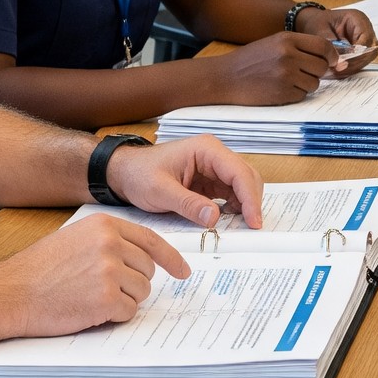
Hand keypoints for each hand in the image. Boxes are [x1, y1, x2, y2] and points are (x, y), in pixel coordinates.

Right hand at [0, 212, 189, 336]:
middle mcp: (111, 244)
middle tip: (100, 288)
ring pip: (141, 292)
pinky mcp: (105, 298)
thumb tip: (143, 257)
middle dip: (132, 284)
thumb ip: (110, 242)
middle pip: (147, 270)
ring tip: (88, 296)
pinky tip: (87, 309)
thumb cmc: (40, 269)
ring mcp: (109, 271)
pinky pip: (128, 312)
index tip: (184, 271)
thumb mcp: (76, 239)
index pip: (151, 241)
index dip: (171, 258)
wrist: (12, 291)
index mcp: (105, 225)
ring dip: (121, 301)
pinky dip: (112, 316)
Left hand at [106, 133, 263, 228]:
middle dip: (252, 202)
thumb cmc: (139, 173)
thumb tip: (214, 217)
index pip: (239, 172)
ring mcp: (213, 168)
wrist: (124, 172)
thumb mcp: (160, 191)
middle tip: (252, 228)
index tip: (253, 221)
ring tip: (243, 227)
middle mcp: (214, 155)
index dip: (250, 198)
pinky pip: (231, 194)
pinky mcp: (210, 181)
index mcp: (206, 150)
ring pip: (242, 186)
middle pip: (246, 177)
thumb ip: (188, 204)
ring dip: (245, 206)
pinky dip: (235, 208)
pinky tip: (231, 221)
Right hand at [211, 30, 335, 101]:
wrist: (225, 77)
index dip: (332, 55)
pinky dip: (295, 94)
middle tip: (304, 73)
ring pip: (314, 83)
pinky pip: (302, 95)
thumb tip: (329, 56)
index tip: (332, 61)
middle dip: (317, 72)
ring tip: (288, 80)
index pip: (323, 45)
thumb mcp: (274, 43)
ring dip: (306, 84)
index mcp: (287, 39)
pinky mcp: (282, 93)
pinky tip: (280, 89)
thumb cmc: (250, 60)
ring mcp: (285, 75)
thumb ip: (299, 47)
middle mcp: (288, 55)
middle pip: (322, 66)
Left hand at [303, 4, 377, 74]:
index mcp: (358, 19)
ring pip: (365, 59)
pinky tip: (336, 71)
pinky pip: (359, 62)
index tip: (342, 62)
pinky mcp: (359, 50)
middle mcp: (364, 29)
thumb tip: (339, 60)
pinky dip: (348, 68)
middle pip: (369, 51)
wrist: (313, 22)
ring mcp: (363, 40)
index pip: (366, 39)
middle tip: (338, 70)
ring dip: (352, 67)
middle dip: (355, 63)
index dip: (357, 53)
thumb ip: (330, 42)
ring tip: (335, 71)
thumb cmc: (317, 21)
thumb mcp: (320, 28)